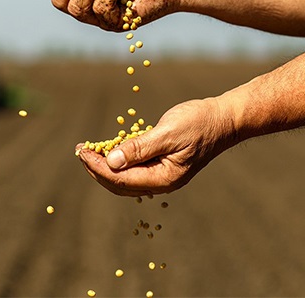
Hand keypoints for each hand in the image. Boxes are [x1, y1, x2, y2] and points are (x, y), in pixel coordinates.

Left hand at [75, 98, 235, 195]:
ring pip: (126, 178)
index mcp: (164, 178)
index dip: (97, 166)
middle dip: (97, 168)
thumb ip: (140, 148)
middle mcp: (162, 182)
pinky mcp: (163, 166)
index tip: (81, 152)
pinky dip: (120, 160)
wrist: (225, 119)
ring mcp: (163, 176)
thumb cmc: (199, 122)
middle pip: (120, 183)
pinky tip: (109, 149)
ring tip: (88, 151)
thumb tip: (111, 162)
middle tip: (79, 151)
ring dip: (106, 166)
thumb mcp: (168, 133)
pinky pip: (136, 169)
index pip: (121, 179)